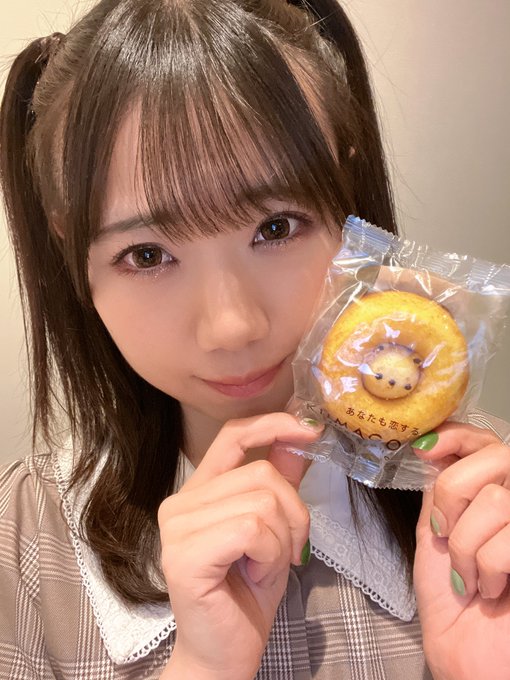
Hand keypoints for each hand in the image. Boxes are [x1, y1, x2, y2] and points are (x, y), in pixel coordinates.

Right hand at [158, 413, 320, 679]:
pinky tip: (257, 575)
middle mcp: (180, 503)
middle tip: (288, 551)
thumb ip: (282, 480)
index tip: (310, 428)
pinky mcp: (185, 555)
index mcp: (199, 490)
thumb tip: (302, 432)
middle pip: (262, 474)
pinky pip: (252, 530)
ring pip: (261, 502)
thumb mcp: (275, 528)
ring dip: (283, 540)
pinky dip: (271, 554)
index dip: (273, 424)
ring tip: (268, 566)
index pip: (233, 434)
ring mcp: (177, 528)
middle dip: (293, 514)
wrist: (224, 655)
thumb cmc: (248, 592)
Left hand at [413, 422, 509, 679]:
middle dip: (454, 493)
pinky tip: (491, 588)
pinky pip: (507, 542)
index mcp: (494, 489)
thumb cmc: (450, 598)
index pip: (487, 438)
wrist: (467, 652)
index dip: (458, 435)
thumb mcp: (434, 529)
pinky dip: (486, 568)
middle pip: (495, 456)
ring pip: (495, 500)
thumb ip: (440, 486)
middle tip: (445, 530)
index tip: (425, 450)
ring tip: (467, 573)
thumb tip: (432, 447)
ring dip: (466, 544)